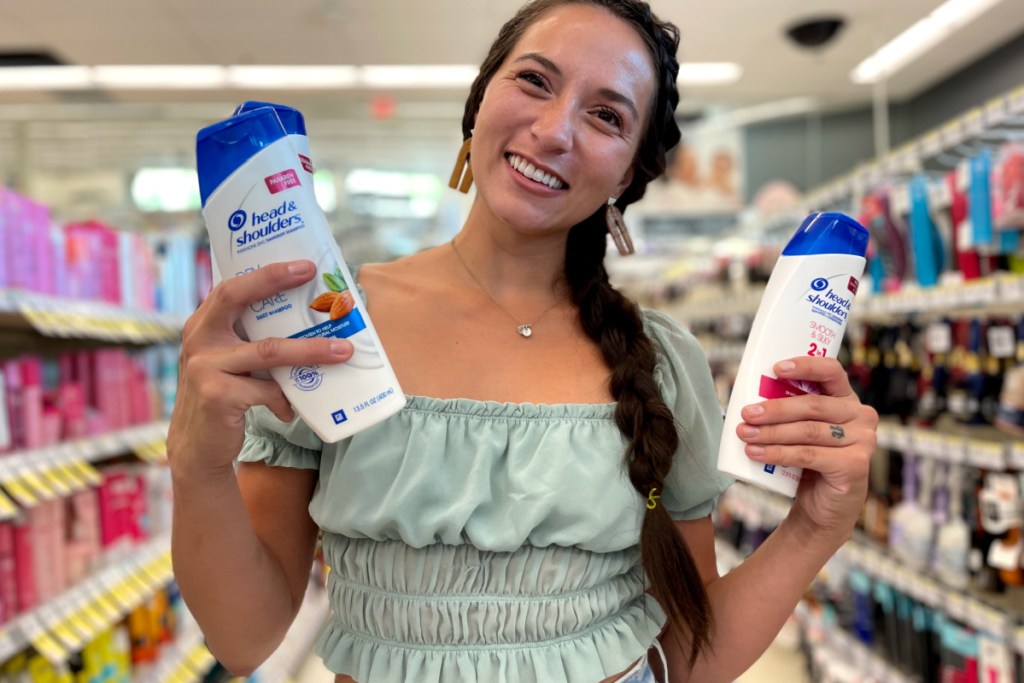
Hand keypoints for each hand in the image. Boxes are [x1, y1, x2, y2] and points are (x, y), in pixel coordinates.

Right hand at [167, 260, 352, 477]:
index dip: (265, 273)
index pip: (230, 287)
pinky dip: (285, 400)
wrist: (195, 447)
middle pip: (236, 299)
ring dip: (311, 350)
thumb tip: (310, 322)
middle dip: (274, 281)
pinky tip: (290, 410)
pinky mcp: (218, 396)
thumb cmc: (224, 396)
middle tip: (311, 275)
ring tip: (343, 351)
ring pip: (269, 350)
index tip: (302, 265)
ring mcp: (205, 367)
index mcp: (203, 325)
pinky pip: (268, 391)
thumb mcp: (229, 362)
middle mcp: (199, 339)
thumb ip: (252, 341)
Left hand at [735, 356, 877, 539]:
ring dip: (771, 432)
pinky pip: (808, 454)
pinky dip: (778, 454)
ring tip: (745, 434)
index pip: (831, 371)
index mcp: (847, 399)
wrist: (824, 506)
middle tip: (747, 413)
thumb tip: (748, 401)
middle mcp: (861, 416)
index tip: (775, 368)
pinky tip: (756, 453)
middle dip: (775, 409)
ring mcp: (863, 440)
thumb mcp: (800, 431)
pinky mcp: (855, 465)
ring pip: (807, 431)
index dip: (805, 366)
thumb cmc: (808, 462)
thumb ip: (788, 413)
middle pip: (813, 405)